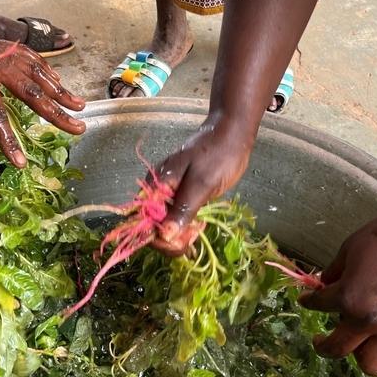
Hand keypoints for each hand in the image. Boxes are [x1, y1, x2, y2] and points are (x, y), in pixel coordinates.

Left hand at [0, 0, 85, 166]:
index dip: (10, 142)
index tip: (22, 163)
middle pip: (34, 95)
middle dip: (58, 115)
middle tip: (79, 129)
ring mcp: (2, 52)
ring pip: (39, 74)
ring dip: (61, 91)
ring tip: (80, 105)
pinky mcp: (1, 43)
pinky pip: (31, 57)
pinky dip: (47, 70)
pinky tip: (56, 79)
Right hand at [151, 117, 256, 254]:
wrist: (232, 134)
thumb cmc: (218, 154)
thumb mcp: (202, 183)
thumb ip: (182, 208)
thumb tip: (165, 235)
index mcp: (156, 185)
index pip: (145, 221)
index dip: (160, 237)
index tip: (182, 242)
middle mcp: (157, 190)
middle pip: (154, 225)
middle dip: (172, 237)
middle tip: (195, 234)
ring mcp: (169, 193)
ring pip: (166, 223)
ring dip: (180, 233)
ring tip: (199, 227)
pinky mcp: (181, 195)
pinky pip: (177, 216)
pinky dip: (186, 225)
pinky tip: (198, 225)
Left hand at [300, 207, 376, 374]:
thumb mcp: (351, 248)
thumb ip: (335, 271)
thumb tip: (327, 284)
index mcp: (348, 298)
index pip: (319, 306)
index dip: (309, 301)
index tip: (307, 299)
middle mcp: (368, 321)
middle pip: (337, 349)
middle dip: (323, 346)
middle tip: (319, 340)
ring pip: (370, 364)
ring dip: (358, 354)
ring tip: (355, 341)